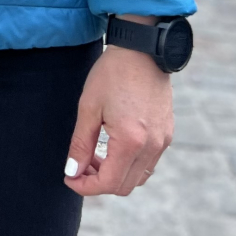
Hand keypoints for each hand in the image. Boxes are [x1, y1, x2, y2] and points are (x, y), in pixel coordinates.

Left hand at [64, 29, 173, 197]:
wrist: (142, 49)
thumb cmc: (112, 74)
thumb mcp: (89, 107)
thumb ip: (80, 144)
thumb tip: (72, 172)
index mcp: (131, 142)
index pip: (108, 183)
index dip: (85, 186)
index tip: (69, 178)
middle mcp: (151, 147)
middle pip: (124, 186)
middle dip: (98, 182)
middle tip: (79, 166)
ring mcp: (162, 142)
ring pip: (138, 177)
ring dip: (115, 174)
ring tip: (95, 155)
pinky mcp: (167, 134)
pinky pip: (148, 163)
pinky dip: (130, 164)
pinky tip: (113, 146)